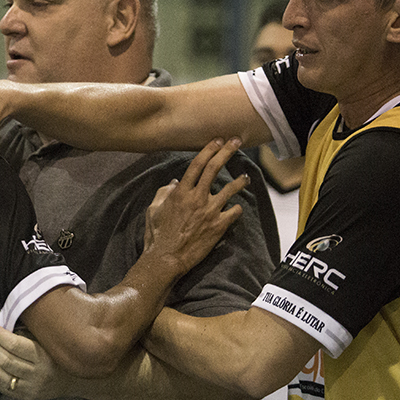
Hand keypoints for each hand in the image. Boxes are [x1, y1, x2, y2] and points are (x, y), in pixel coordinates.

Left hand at [0, 322, 69, 399]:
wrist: (70, 380)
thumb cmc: (56, 355)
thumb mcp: (46, 340)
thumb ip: (26, 332)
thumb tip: (3, 323)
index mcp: (43, 357)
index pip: (15, 345)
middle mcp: (36, 374)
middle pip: (6, 360)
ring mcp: (29, 388)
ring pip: (0, 376)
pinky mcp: (24, 397)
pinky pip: (0, 387)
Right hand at [145, 139, 246, 275]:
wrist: (166, 258)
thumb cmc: (157, 234)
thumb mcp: (153, 209)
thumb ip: (164, 193)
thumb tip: (174, 183)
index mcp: (180, 192)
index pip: (197, 164)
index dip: (208, 150)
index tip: (217, 141)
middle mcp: (197, 198)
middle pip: (214, 169)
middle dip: (227, 152)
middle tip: (236, 142)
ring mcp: (210, 212)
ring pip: (230, 189)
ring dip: (240, 181)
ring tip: (246, 177)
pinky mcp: (218, 226)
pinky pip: (234, 212)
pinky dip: (236, 209)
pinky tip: (237, 208)